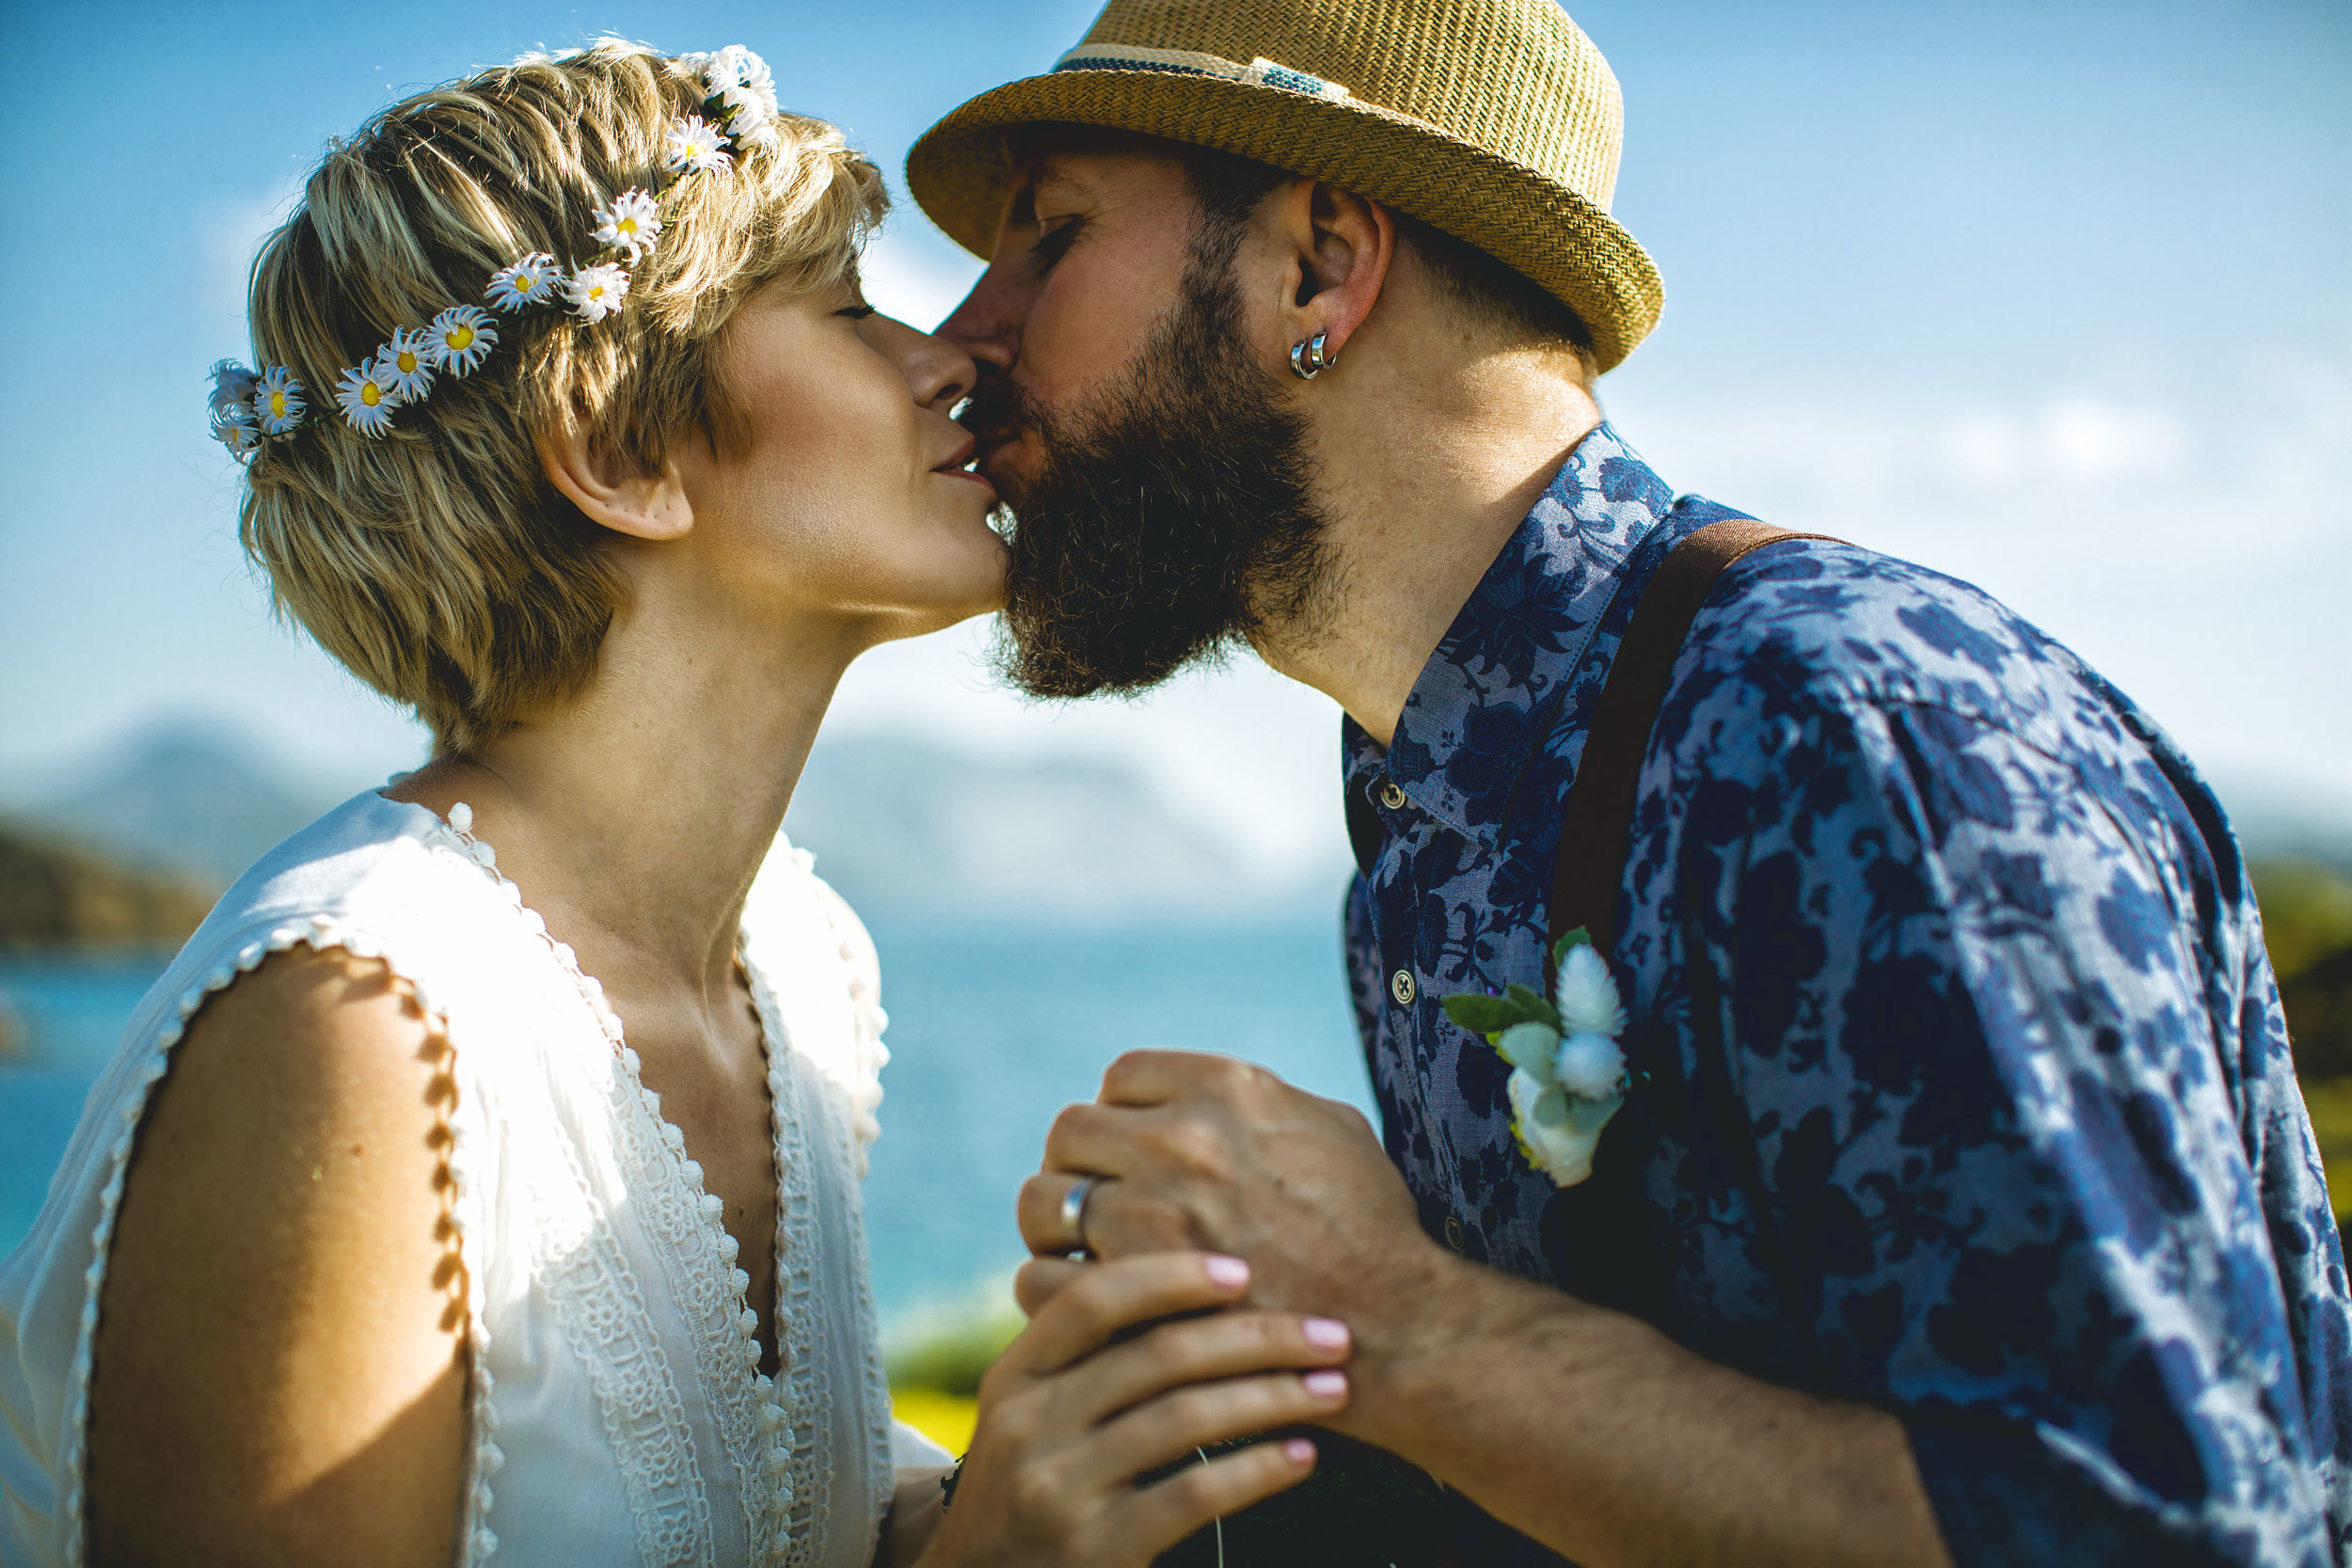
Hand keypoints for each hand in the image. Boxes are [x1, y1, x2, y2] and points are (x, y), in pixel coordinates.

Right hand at [917, 1250, 1354, 1567]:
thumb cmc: (1032, 1487)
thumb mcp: (1031, 1415)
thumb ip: (1087, 1358)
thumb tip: (1200, 1283)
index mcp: (1015, 1376)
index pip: (1093, 1301)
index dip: (1172, 1277)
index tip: (1244, 1271)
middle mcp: (1030, 1425)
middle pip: (1159, 1355)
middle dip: (1259, 1337)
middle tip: (1331, 1334)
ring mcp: (1060, 1490)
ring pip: (1186, 1418)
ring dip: (1275, 1396)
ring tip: (1333, 1388)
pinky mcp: (1097, 1549)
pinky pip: (1194, 1494)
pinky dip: (1257, 1468)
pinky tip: (1301, 1455)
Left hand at [1015, 1053, 1449, 1434]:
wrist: (1394, 1329)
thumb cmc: (1375, 1232)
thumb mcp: (1336, 1131)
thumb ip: (1267, 1101)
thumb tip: (1220, 1098)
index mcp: (1228, 1089)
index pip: (1124, 1075)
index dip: (1124, 1113)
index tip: (1132, 1148)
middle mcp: (1180, 1140)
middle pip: (1071, 1131)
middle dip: (1080, 1165)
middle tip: (1098, 1201)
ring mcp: (1151, 1215)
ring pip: (1043, 1200)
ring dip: (1054, 1225)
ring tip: (1079, 1250)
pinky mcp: (1133, 1293)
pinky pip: (1042, 1277)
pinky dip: (1050, 1288)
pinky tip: (1079, 1300)